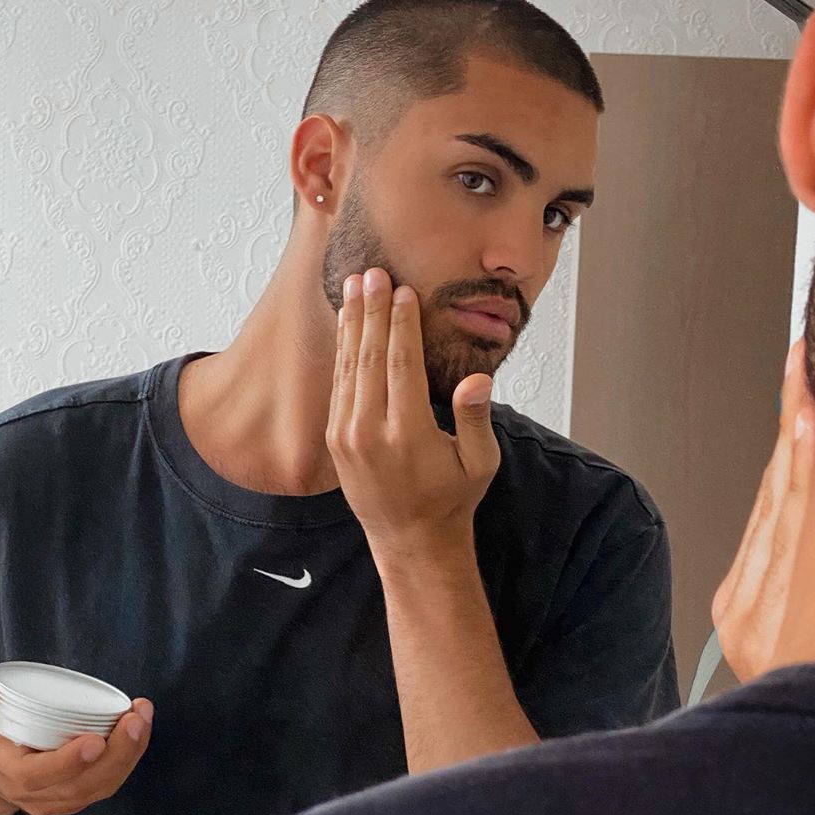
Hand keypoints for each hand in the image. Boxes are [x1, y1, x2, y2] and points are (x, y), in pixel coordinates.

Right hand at [0, 667, 153, 814]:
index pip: (36, 777)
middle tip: (134, 718)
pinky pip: (110, 782)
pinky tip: (141, 727)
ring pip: (101, 787)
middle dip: (117, 753)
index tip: (95, 740)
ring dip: (131, 752)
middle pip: (81, 786)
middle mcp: (35, 793)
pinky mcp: (79, 795)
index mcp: (9, 772)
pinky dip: (131, 756)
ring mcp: (59, 799)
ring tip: (142, 716)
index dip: (67, 763)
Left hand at [326, 268, 501, 552]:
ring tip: (354, 287)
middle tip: (372, 273)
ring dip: (352, 324)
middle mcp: (369, 432)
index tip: (403, 290)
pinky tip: (347, 326)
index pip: (402, 364)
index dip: (401, 324)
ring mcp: (346, 436)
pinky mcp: (335, 439)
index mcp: (407, 434)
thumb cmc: (452, 499)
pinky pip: (338, 385)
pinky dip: (343, 351)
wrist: (410, 541)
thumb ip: (474, 419)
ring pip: (348, 367)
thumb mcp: (479, 463)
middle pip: (369, 357)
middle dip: (371, 311)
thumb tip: (476, 380)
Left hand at [711, 339, 814, 681]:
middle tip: (804, 363)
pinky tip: (793, 449)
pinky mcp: (731, 612)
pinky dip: (777, 487)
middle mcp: (759, 616)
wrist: (778, 763)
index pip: (802, 503)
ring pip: (768, 506)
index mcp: (791, 617)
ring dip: (787, 447)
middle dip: (795, 424)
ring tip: (801, 390)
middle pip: (782, 495)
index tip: (811, 382)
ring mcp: (739, 615)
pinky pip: (757, 531)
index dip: (807, 434)